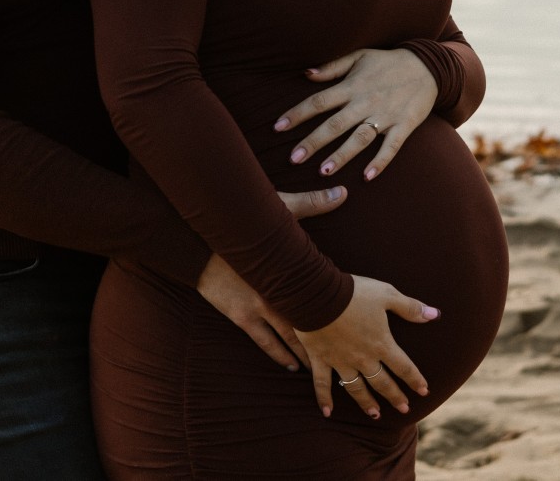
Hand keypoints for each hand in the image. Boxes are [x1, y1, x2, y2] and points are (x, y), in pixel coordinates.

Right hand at [196, 187, 348, 370]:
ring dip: (307, 353)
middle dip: (329, 340)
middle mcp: (279, 293)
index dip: (341, 308)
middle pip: (310, 322)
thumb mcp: (279, 209)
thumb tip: (342, 191)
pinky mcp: (240, 316)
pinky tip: (290, 365)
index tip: (360, 320)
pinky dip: (279, 354)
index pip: (322, 293)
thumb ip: (313, 203)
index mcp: (291, 269)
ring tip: (322, 367)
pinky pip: (264, 342)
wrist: (199, 240)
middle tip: (347, 353)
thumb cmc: (240, 222)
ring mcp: (259, 308)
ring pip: (290, 338)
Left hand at [275, 48, 435, 180]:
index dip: (297, 114)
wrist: (428, 67)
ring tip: (324, 172)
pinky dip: (381, 162)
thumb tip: (305, 74)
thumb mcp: (359, 57)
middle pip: (335, 124)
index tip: (277, 127)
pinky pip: (392, 147)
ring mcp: (386, 116)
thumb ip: (332, 67)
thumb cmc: (387, 63)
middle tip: (293, 159)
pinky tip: (367, 177)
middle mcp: (366, 102)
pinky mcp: (404, 126)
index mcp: (352, 86)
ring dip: (342, 155)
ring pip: (360, 138)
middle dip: (313, 142)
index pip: (319, 101)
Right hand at [292, 275, 437, 418]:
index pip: (403, 367)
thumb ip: (410, 307)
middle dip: (395, 396)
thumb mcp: (386, 294)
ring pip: (356, 388)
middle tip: (404, 409)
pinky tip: (327, 412)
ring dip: (366, 403)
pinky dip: (324, 399)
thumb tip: (435, 314)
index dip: (415, 380)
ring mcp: (340, 361)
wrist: (317, 294)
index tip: (424, 391)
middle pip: (382, 382)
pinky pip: (322, 384)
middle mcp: (362, 358)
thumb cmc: (353, 292)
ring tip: (375, 415)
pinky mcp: (320, 359)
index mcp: (381, 343)